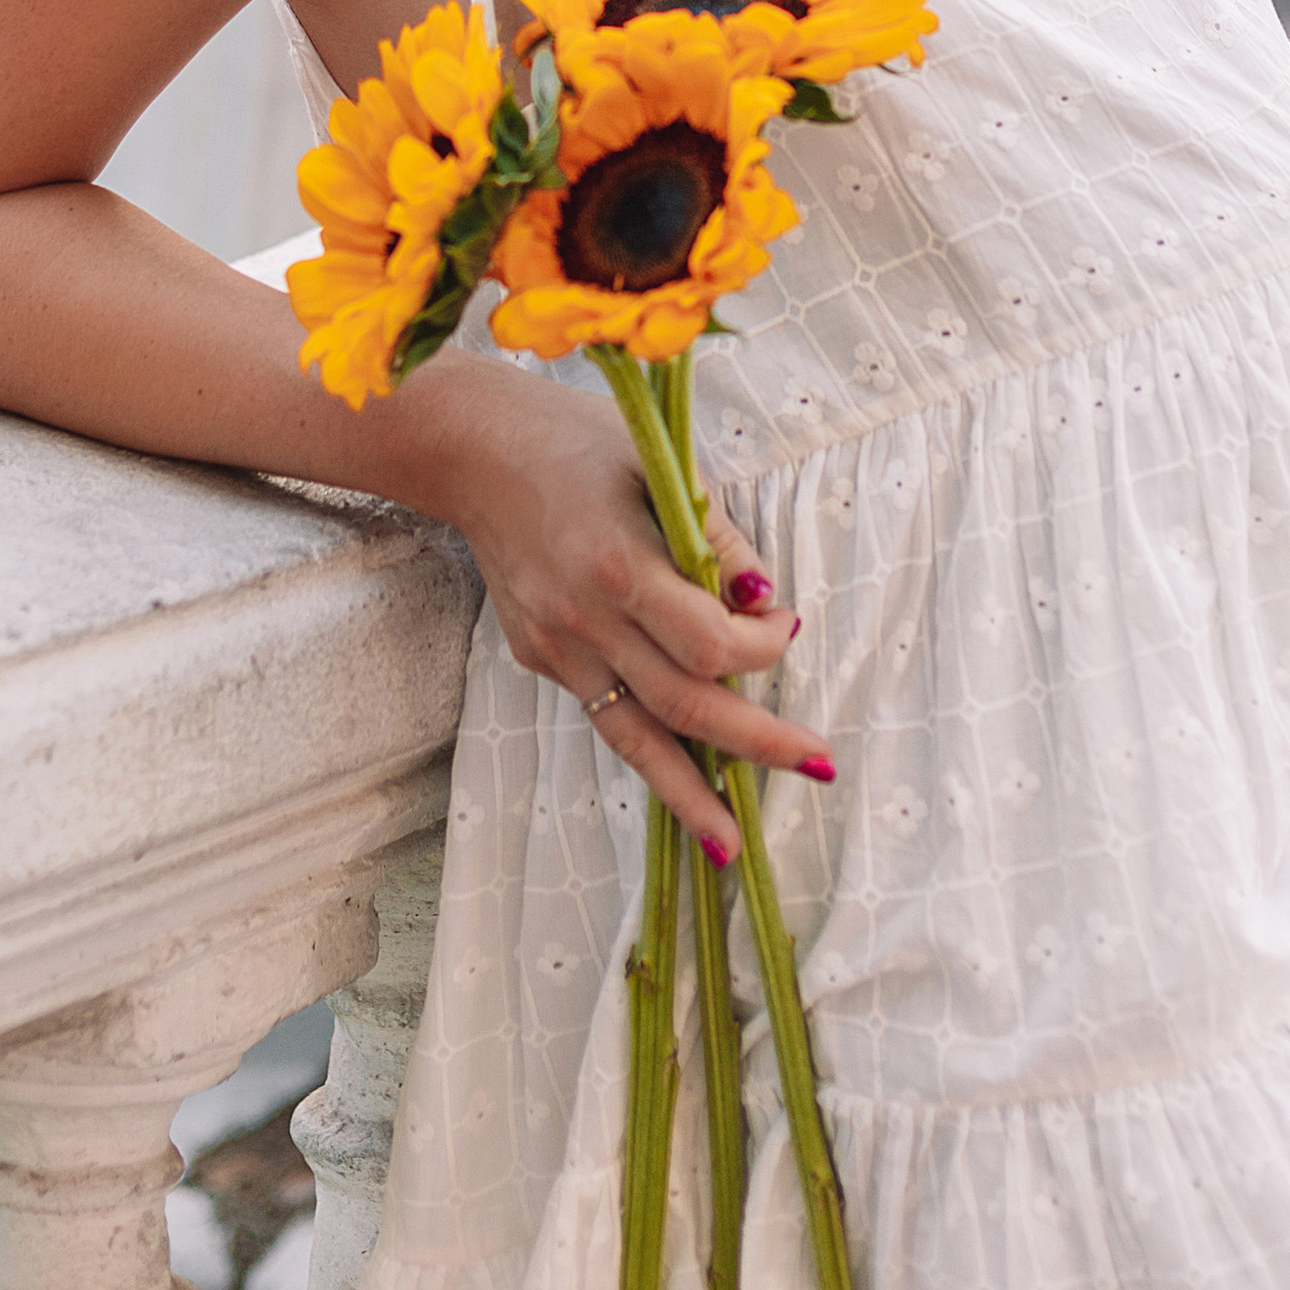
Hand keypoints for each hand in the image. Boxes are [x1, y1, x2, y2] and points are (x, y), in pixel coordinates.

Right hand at [426, 364, 828, 864]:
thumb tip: (764, 600)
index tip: (786, 623)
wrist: (473, 453)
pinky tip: (681, 775)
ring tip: (730, 846)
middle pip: (684, 706)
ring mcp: (556, 647)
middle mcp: (584, 620)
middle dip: (756, 743)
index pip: (710, 643)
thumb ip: (715, 538)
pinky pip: (603, 711)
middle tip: (816, 764)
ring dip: (689, 794)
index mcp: (618, 564)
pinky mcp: (537, 658)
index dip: (763, 646)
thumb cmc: (576, 443)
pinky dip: (646, 747)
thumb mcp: (658, 466)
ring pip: (634, 738)